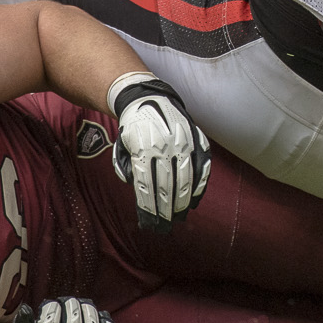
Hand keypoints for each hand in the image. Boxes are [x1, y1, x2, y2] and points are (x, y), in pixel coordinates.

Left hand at [107, 71, 211, 231]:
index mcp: (144, 148)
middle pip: (167, 185)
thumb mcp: (122, 146)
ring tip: (179, 215)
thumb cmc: (132, 127)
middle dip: (166, 208)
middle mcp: (165, 146)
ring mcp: (183, 143)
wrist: (147, 98)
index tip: (150, 221)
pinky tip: (194, 198)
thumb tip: (137, 189)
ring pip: (185, 178)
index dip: (149, 206)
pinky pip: (200, 166)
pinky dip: (199, 184)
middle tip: (165, 224)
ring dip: (182, 200)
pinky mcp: (194, 139)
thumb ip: (127, 168)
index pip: (147, 185)